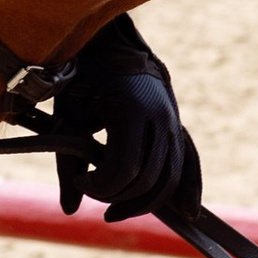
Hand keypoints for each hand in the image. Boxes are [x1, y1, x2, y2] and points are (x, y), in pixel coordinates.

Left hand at [51, 12, 200, 222]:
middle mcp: (160, 118)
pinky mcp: (176, 125)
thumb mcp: (69, 116)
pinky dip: (188, 187)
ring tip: (117, 211)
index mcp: (133, 111)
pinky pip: (189, 162)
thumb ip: (68, 164)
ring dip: (146, 202)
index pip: (125, 169)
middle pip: (149, 179)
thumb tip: (70, 209)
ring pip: (171, 177)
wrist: (110, 45)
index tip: (81, 182)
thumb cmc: (83, 78)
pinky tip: (187, 212)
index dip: (102, 186)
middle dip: (119, 196)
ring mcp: (173, 122)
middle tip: (92, 193)